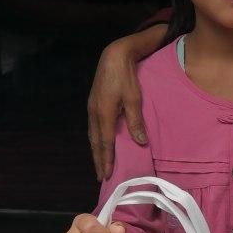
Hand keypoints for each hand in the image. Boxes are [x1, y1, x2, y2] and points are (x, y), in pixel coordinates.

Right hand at [87, 35, 151, 178]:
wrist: (114, 56)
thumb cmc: (126, 77)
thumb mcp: (134, 98)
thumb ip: (136, 121)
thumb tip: (141, 142)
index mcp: (104, 114)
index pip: (105, 143)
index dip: (106, 159)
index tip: (108, 174)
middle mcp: (94, 113)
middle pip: (96, 142)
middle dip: (99, 160)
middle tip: (101, 176)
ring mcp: (91, 108)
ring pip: (93, 135)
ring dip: (96, 151)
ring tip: (100, 164)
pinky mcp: (93, 103)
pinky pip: (93, 127)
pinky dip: (95, 139)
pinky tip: (99, 143)